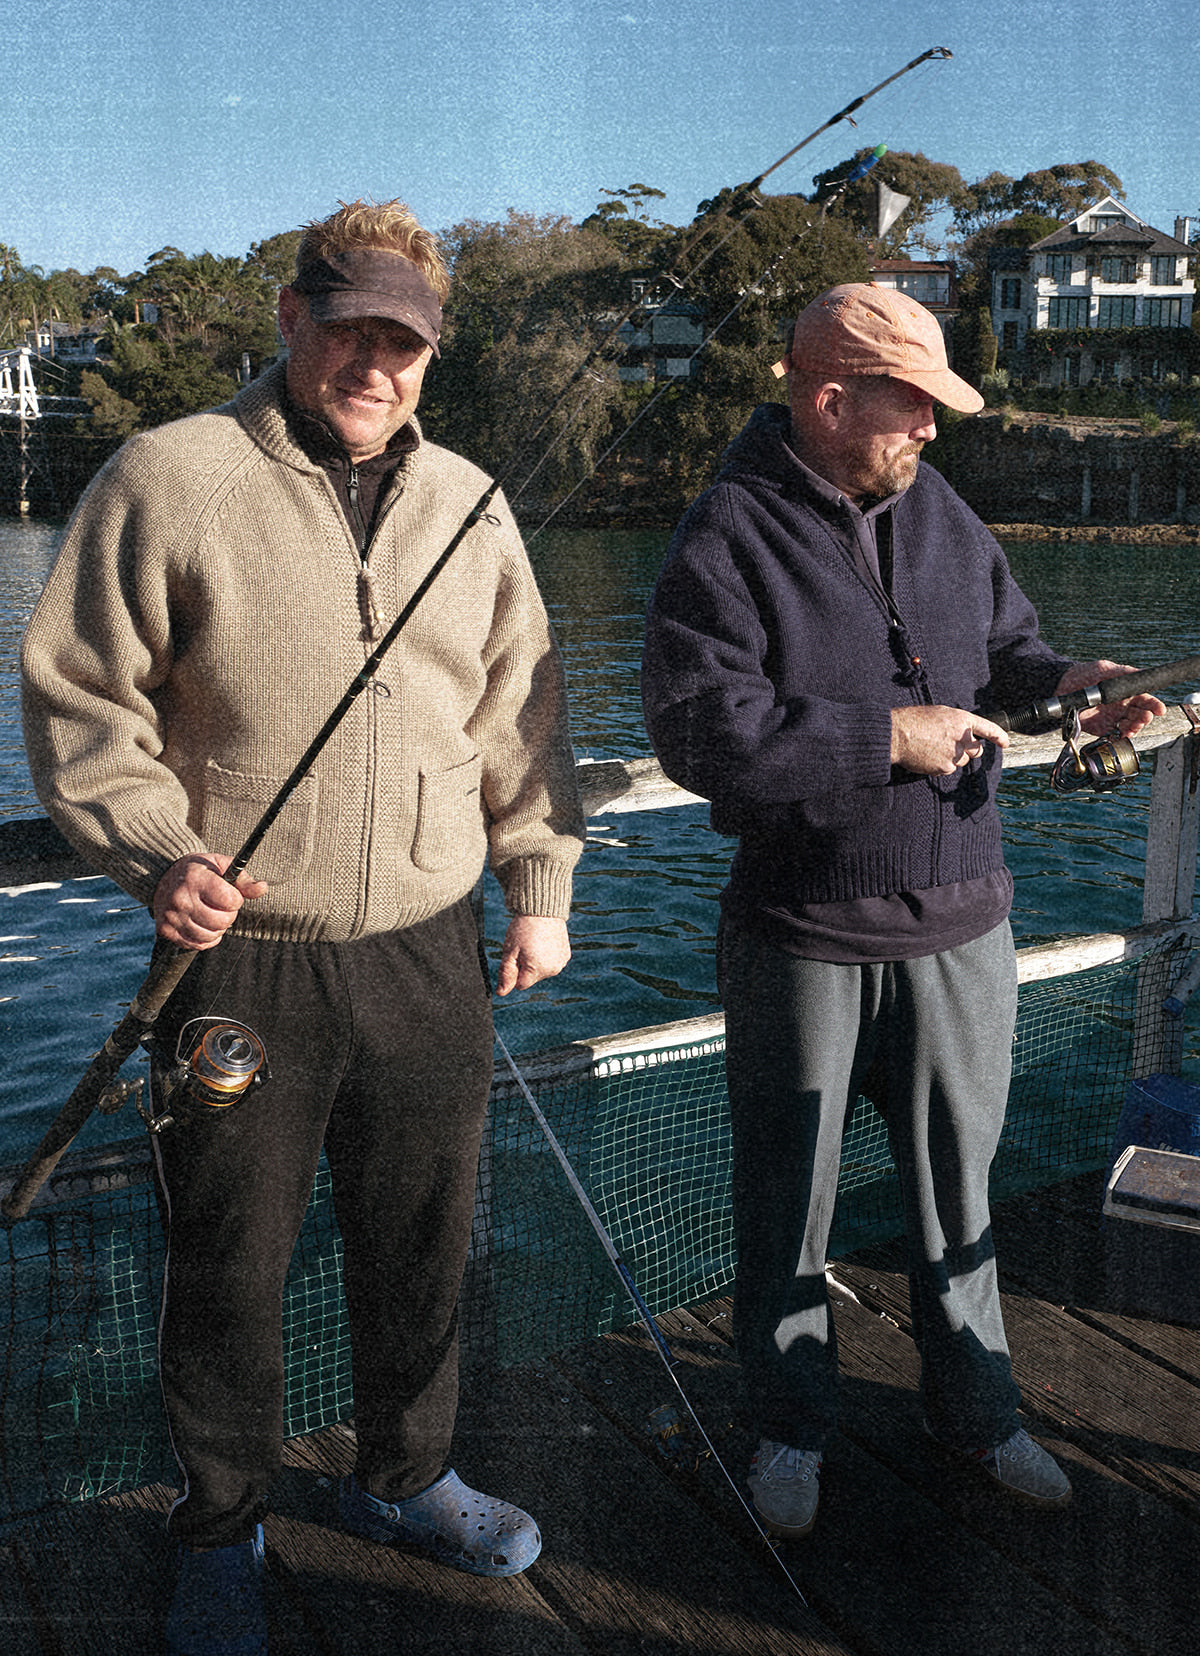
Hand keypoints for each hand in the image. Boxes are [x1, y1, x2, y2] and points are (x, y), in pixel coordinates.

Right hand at [153, 853, 268, 949]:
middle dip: (229, 915)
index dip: (236, 899)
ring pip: (211, 936)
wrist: (162, 876)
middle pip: (222, 921)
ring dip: (218, 928)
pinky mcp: (166, 930)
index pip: (230, 900)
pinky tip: (203, 925)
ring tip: (212, 915)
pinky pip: (197, 945)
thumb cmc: (198, 871)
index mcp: (196, 879)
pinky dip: (206, 938)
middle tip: (221, 906)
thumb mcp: (220, 865)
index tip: (230, 894)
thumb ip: (243, 879)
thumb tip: (262, 888)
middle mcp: (181, 899)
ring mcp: (172, 917)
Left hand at [495, 915, 570, 995]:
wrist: (542, 908)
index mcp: (538, 969)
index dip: (514, 971)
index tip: (515, 954)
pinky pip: (551, 962)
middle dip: (525, 967)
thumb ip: (505, 974)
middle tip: (524, 946)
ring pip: (541, 971)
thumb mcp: (510, 951)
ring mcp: (561, 962)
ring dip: (536, 962)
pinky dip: (546, 955)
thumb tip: (501, 993)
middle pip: (531, 978)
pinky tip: (543, 941)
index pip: (520, 985)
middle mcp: (553, 969)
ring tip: (534, 942)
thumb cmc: (523, 928)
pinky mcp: (566, 955)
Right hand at [890, 706, 1008, 775]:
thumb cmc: (913, 721)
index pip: (988, 728)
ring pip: (961, 761)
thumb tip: (963, 734)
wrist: (897, 735)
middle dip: (969, 750)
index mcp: (962, 720)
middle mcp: (962, 737)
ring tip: (933, 749)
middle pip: (977, 750)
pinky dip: (940, 766)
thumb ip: (956, 724)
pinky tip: (927, 757)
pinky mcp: (945, 767)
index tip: (1005, 743)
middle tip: (953, 746)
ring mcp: (954, 754)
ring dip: (952, 758)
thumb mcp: (939, 714)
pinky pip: (948, 769)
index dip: (999, 736)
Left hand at [1055, 660, 1164, 737]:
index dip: (1154, 705)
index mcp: (1126, 692)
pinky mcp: (1103, 729)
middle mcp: (1122, 706)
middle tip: (1144, 718)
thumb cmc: (1083, 675)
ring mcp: (1113, 718)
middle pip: (1141, 714)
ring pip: (1131, 726)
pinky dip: (1122, 737)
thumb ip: (1121, 673)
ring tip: (1133, 726)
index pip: (1146, 699)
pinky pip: (1116, 736)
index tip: (1159, 710)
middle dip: (1145, 717)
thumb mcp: (1103, 669)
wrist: (1061, 688)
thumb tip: (1139, 675)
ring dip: (1135, 727)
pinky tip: (1123, 734)